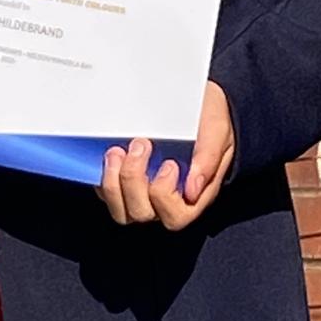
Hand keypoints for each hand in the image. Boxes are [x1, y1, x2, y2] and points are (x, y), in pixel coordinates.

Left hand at [98, 83, 234, 229]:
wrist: (200, 104)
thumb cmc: (210, 120)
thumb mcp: (217, 133)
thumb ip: (208, 159)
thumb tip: (192, 191)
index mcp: (194, 195)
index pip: (175, 216)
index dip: (165, 194)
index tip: (170, 163)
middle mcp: (167, 202)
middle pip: (142, 213)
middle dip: (134, 181)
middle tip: (140, 145)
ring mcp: (144, 195)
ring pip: (121, 211)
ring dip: (113, 183)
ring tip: (116, 152)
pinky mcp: (124, 185)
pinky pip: (106, 194)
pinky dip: (103, 177)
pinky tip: (111, 154)